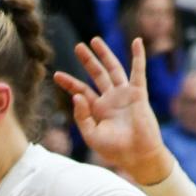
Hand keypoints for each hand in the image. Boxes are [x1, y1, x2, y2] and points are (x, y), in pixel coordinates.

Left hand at [54, 36, 171, 184]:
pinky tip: (136, 41)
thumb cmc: (115, 150)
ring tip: (95, 40)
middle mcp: (110, 100)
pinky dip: (138, 56)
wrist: (138, 155)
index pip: (81, 91)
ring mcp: (124, 95)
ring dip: (105, 54)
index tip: (56, 75)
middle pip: (97, 75)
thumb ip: (81, 116)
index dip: (69, 83)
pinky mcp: (138, 93)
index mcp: (98, 110)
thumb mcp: (92, 135)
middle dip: (87, 61)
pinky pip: (138, 71)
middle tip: (78, 47)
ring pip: (114, 69)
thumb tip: (76, 95)